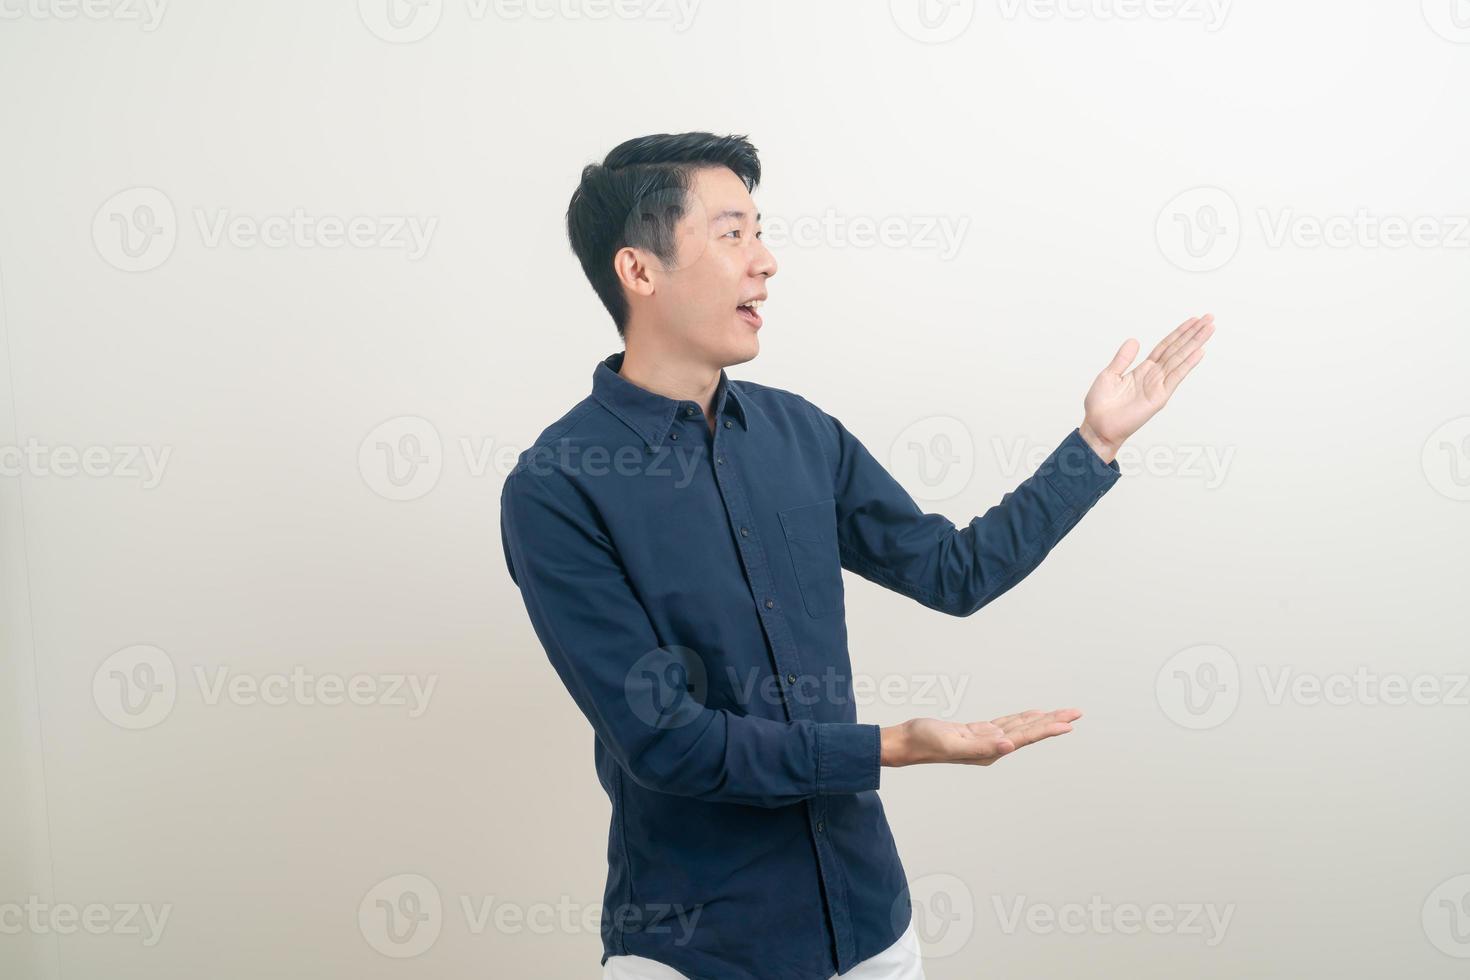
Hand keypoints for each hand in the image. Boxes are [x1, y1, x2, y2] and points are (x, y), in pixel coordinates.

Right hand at [880, 708, 1082, 766]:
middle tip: (1076, 713)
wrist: (906, 742)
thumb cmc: (925, 743)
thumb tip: (1009, 746)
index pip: (1025, 738)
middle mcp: (992, 747)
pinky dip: (1020, 718)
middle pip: (1028, 732)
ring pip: (1020, 726)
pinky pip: (1005, 723)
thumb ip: (982, 747)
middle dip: (1053, 721)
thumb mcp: (953, 744)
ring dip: (1041, 719)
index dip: (1047, 729)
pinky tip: (1031, 715)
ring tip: (1062, 713)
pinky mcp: (976, 732)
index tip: (1069, 724)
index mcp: (990, 752)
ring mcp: (985, 740)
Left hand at [1078, 314, 1216, 462]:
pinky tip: (1199, 351)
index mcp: (1143, 369)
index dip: (1179, 333)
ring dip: (1196, 343)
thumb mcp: (1109, 375)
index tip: (1193, 320)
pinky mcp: (1159, 397)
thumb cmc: (1100, 405)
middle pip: (1178, 349)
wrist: (1097, 426)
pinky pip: (1176, 377)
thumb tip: (1134, 340)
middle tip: (1210, 318)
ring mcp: (1158, 385)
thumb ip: (1123, 358)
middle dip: (1194, 334)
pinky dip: (1188, 364)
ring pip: (1180, 359)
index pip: (1166, 346)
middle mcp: (1154, 376)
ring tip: (1210, 328)